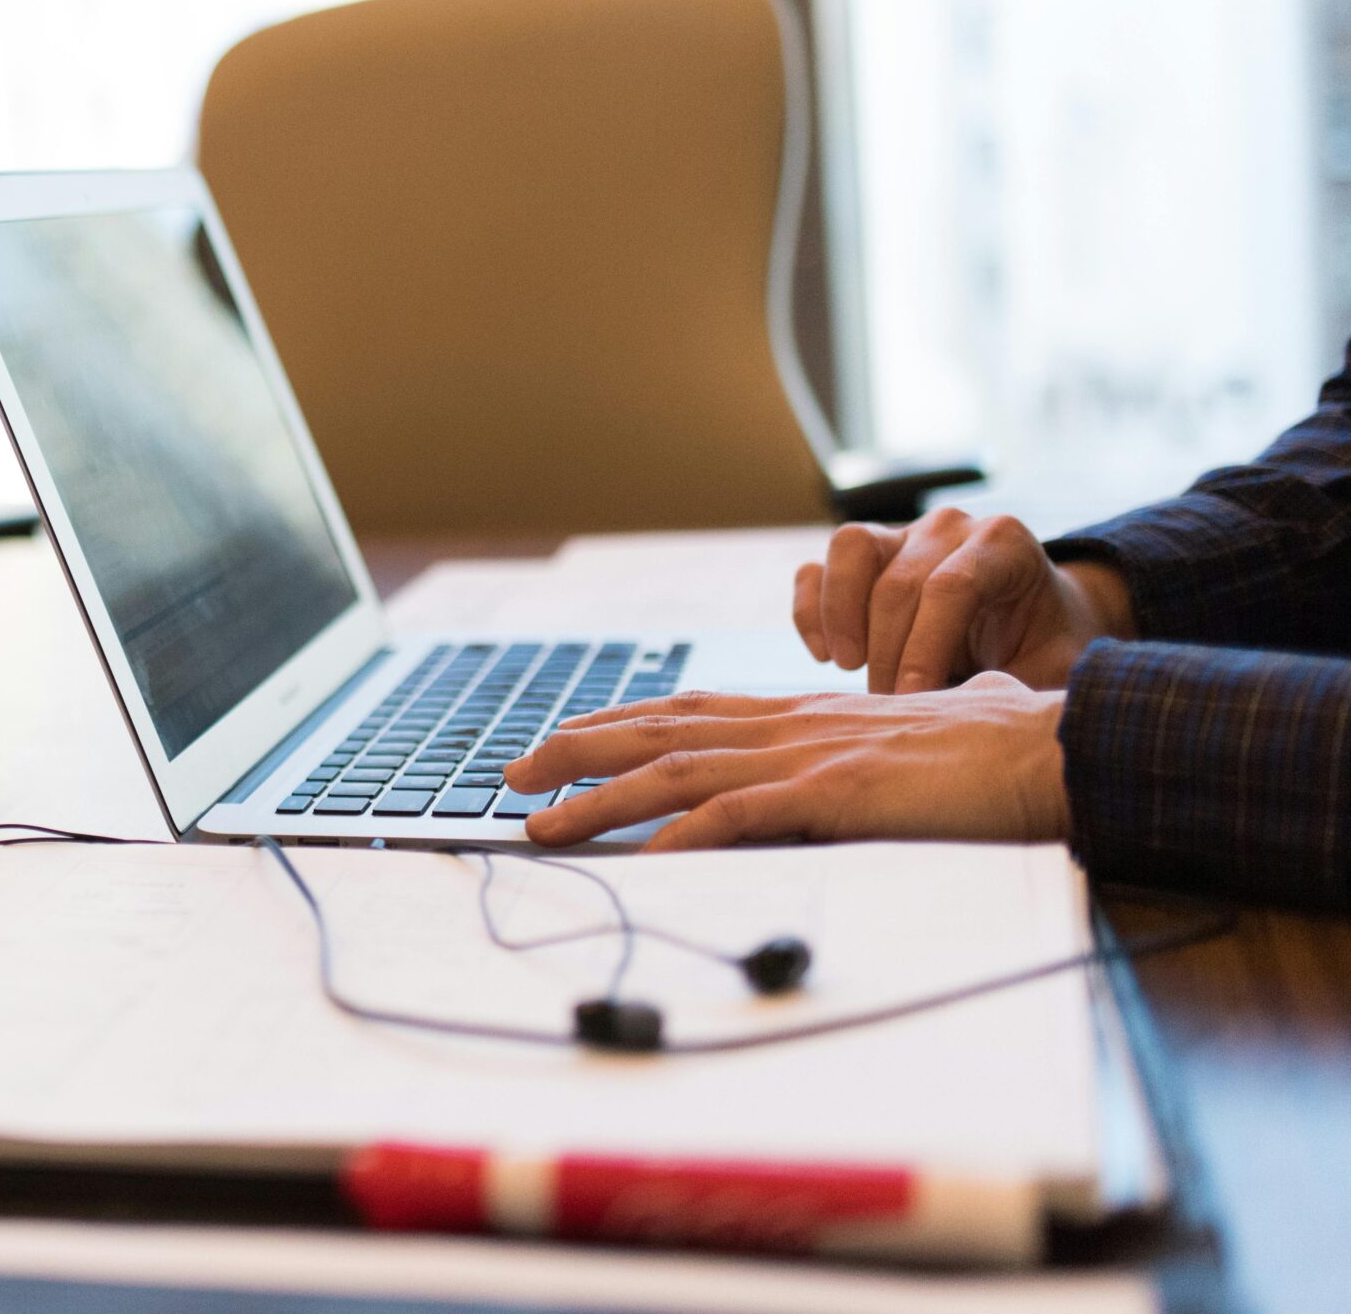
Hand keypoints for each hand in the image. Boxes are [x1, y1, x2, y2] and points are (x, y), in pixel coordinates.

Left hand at [501, 675, 1071, 851]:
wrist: (1061, 746)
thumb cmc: (1005, 742)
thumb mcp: (925, 730)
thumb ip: (896, 735)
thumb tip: (914, 724)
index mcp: (806, 714)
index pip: (688, 710)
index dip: (616, 722)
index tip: (560, 739)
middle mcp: (793, 726)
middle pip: (660, 731)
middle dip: (576, 752)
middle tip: (512, 774)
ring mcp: (811, 757)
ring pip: (677, 772)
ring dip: (599, 800)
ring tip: (540, 823)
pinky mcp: (837, 796)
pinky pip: (740, 818)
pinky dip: (680, 838)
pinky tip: (636, 862)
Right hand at [794, 507, 1135, 692]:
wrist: (1032, 622)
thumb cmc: (1044, 648)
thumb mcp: (1055, 668)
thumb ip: (1024, 684)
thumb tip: (978, 714)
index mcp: (1003, 543)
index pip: (952, 586)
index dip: (926, 646)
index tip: (914, 698)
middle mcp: (949, 527)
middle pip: (898, 582)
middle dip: (888, 652)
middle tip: (890, 706)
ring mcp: (901, 533)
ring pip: (849, 550)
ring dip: (841, 616)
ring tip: (850, 668)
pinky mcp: (863, 554)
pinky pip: (817, 569)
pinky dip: (811, 612)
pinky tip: (826, 656)